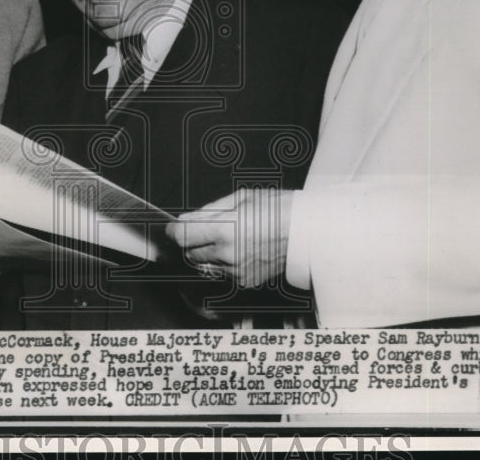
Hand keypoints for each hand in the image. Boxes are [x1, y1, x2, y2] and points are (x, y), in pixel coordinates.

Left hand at [166, 188, 293, 287]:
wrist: (306, 232)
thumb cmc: (278, 209)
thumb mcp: (240, 198)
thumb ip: (208, 212)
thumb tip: (186, 220)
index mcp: (225, 230)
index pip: (182, 237)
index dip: (174, 231)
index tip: (172, 228)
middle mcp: (228, 255)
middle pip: (191, 253)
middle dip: (193, 241)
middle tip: (205, 229)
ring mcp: (237, 271)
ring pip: (206, 265)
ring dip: (208, 253)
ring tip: (229, 237)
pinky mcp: (245, 281)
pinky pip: (223, 273)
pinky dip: (224, 263)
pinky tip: (240, 249)